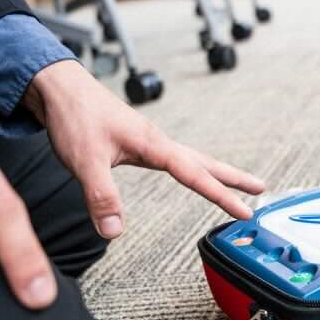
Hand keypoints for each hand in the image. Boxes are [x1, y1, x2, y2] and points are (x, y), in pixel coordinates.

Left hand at [23, 60, 264, 237]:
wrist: (57, 87)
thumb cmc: (73, 117)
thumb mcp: (84, 161)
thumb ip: (101, 196)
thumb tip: (114, 233)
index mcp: (153, 145)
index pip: (195, 174)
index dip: (222, 195)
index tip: (245, 212)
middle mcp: (157, 142)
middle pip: (205, 162)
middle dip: (234, 178)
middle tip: (262, 190)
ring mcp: (149, 141)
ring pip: (193, 159)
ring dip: (216, 172)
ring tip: (238, 183)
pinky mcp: (138, 142)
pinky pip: (176, 159)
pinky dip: (193, 168)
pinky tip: (191, 173)